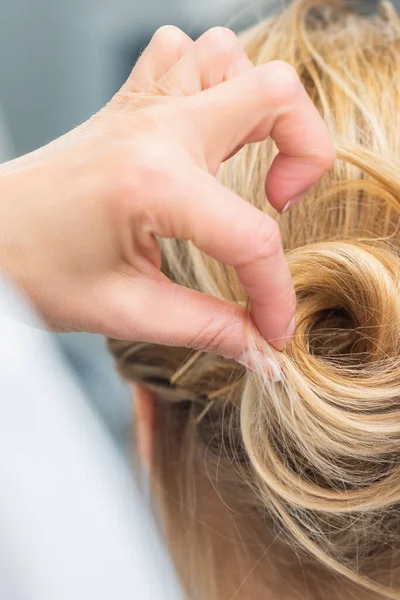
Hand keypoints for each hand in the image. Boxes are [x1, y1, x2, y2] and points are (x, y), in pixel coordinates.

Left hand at [0, 26, 333, 362]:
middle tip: (280, 203)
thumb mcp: (124, 311)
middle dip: (307, 153)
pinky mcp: (130, 103)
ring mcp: (142, 107)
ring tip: (245, 160)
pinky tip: (204, 130)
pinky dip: (212, 81)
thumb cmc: (34, 270)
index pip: (252, 238)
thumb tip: (261, 350)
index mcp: (153, 183)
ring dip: (259, 107)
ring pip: (232, 58)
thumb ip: (206, 328)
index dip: (275, 293)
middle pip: (276, 96)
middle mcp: (155, 129)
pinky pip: (185, 54)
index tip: (271, 330)